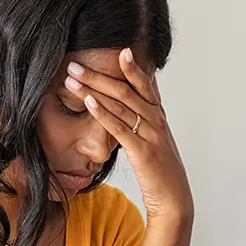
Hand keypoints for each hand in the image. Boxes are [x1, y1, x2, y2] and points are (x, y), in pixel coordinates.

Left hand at [65, 49, 192, 224]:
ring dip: (93, 89)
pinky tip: (89, 102)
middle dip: (98, 75)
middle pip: (126, 90)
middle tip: (74, 64)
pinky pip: (119, 128)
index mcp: (158, 116)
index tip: (120, 49)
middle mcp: (156, 120)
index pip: (145, 85)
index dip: (133, 67)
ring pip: (120, 105)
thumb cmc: (160, 168)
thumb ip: (146, 120)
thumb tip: (139, 102)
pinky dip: (103, 113)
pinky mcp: (142, 150)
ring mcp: (150, 134)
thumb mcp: (155, 139)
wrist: (173, 196)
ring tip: (72, 79)